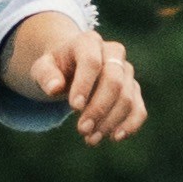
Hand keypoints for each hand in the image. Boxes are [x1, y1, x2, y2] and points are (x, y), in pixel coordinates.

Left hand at [0, 12, 147, 146]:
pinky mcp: (133, 89)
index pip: (92, 62)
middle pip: (114, 81)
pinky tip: (115, 137)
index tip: (74, 107)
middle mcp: (113, 53)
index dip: (85, 85)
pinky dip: (130, 124)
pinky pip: (139, 108)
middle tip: (82, 130)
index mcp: (89, 42)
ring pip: (127, 97)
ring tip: (90, 139)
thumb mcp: (43, 68)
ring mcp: (126, 71)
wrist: (72, 67)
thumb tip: (55, 88)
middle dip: (99, 108)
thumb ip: (45, 75)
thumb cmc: (56, 68)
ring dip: (110, 122)